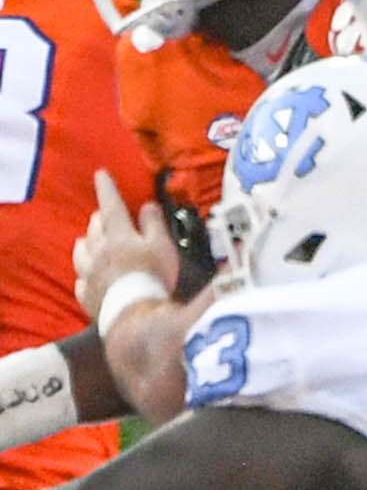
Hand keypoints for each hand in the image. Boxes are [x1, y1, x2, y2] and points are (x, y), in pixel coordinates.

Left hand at [72, 172, 179, 320]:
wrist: (135, 315)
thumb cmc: (153, 276)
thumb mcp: (163, 244)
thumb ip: (154, 223)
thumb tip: (146, 206)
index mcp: (118, 235)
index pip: (111, 206)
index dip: (106, 189)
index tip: (100, 174)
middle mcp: (99, 252)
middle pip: (94, 229)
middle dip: (99, 218)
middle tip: (105, 213)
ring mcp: (90, 274)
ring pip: (80, 253)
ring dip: (85, 242)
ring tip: (87, 239)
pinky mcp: (87, 295)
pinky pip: (81, 280)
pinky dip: (84, 273)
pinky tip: (87, 275)